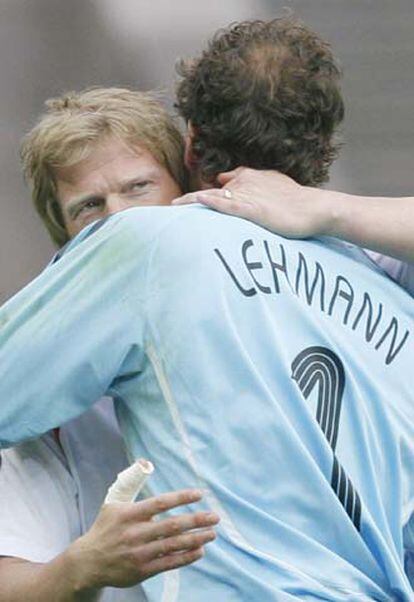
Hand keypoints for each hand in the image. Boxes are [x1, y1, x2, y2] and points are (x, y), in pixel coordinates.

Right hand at [66, 489, 218, 589]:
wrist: (88, 562)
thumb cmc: (105, 527)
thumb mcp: (114, 502)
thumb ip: (131, 483)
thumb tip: (145, 462)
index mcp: (129, 514)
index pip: (160, 503)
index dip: (181, 498)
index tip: (199, 493)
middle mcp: (136, 533)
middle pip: (171, 526)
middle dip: (195, 520)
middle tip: (215, 517)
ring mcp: (140, 553)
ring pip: (173, 545)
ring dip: (195, 539)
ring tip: (212, 533)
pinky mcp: (142, 570)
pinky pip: (169, 563)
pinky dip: (186, 557)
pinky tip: (200, 550)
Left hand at [173, 167, 328, 238]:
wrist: (314, 208)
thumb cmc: (295, 200)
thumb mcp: (271, 184)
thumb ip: (251, 183)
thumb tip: (227, 181)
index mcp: (247, 177)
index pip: (218, 185)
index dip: (199, 195)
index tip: (182, 203)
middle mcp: (242, 182)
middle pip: (209, 191)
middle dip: (187, 201)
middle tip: (169, 209)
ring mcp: (246, 195)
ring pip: (211, 197)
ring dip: (189, 203)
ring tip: (171, 209)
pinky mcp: (250, 209)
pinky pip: (225, 204)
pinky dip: (210, 203)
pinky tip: (196, 203)